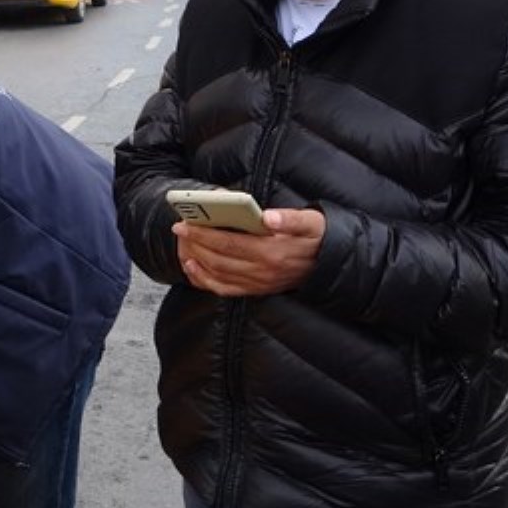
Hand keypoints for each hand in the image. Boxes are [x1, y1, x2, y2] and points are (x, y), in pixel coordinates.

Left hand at [174, 208, 324, 296]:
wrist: (328, 264)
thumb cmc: (315, 237)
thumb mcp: (311, 222)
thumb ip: (290, 218)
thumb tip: (268, 217)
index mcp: (271, 252)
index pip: (228, 243)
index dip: (204, 234)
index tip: (185, 223)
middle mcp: (262, 271)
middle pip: (219, 259)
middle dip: (195, 244)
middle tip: (179, 229)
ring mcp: (258, 283)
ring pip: (218, 275)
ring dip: (197, 260)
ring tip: (183, 245)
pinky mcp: (257, 290)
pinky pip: (225, 289)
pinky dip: (206, 281)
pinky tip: (193, 268)